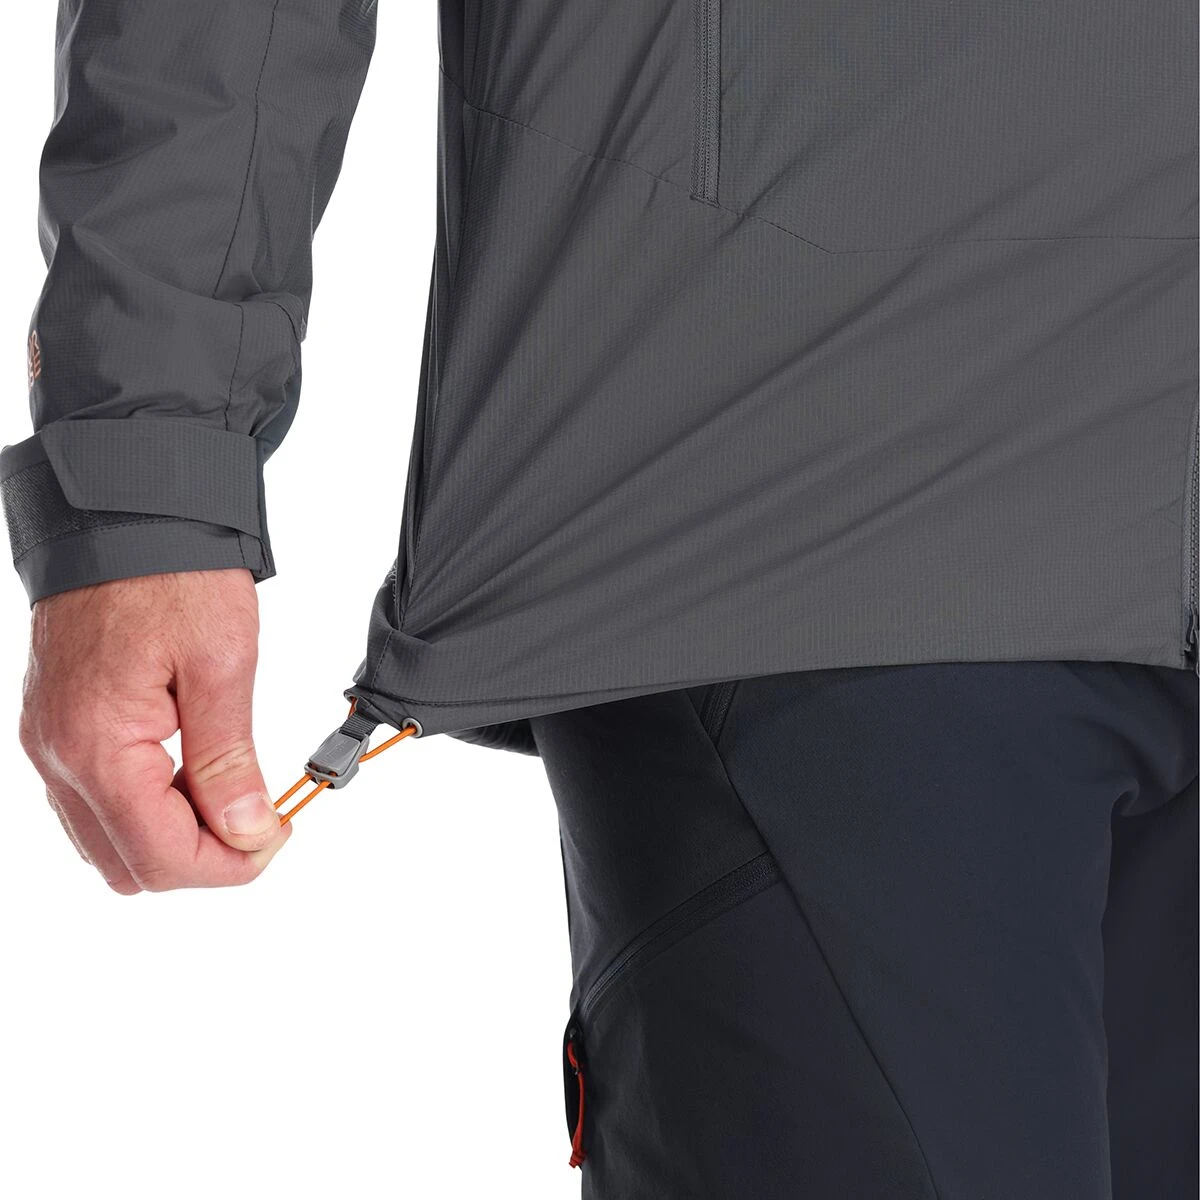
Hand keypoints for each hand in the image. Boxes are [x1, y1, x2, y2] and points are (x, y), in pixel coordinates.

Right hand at [19, 569, 289, 893]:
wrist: (123, 518)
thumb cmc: (173, 578)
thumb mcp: (221, 664)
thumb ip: (228, 759)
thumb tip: (247, 831)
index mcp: (96, 746)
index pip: (160, 856)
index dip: (228, 865)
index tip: (277, 835)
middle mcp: (58, 757)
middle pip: (129, 866)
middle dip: (202, 859)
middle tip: (259, 819)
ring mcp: (49, 746)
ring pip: (107, 842)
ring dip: (173, 837)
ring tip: (231, 792)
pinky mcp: (55, 730)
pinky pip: (92, 804)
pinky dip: (146, 809)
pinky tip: (192, 774)